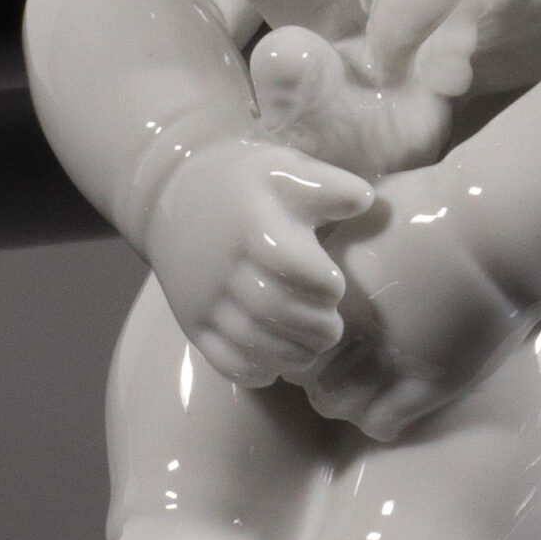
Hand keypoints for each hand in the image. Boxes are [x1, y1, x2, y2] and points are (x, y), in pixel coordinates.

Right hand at [143, 136, 372, 385]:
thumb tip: (366, 200)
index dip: (326, 285)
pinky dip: (254, 369)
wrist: (174, 194)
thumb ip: (328, 185)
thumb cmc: (247, 184)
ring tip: (311, 347)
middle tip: (331, 327)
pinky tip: (274, 361)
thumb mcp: (285, 170)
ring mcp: (204, 299)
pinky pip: (223, 360)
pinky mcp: (191, 322)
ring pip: (252, 343)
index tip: (335, 284)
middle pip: (277, 311)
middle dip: (316, 327)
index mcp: (255, 228)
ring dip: (292, 354)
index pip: (299, 270)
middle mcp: (225, 267)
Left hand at [298, 180, 524, 441]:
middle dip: (320, 375)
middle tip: (343, 366)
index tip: (324, 336)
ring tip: (366, 389)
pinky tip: (394, 404)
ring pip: (337, 406)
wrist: (502, 228)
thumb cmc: (444, 207)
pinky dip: (380, 420)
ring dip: (347, 400)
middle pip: (308, 375)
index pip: (289, 335)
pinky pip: (381, 422)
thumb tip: (317, 248)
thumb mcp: (371, 212)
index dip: (304, 340)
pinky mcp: (428, 381)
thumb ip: (339, 241)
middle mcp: (353, 327)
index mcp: (334, 287)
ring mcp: (390, 358)